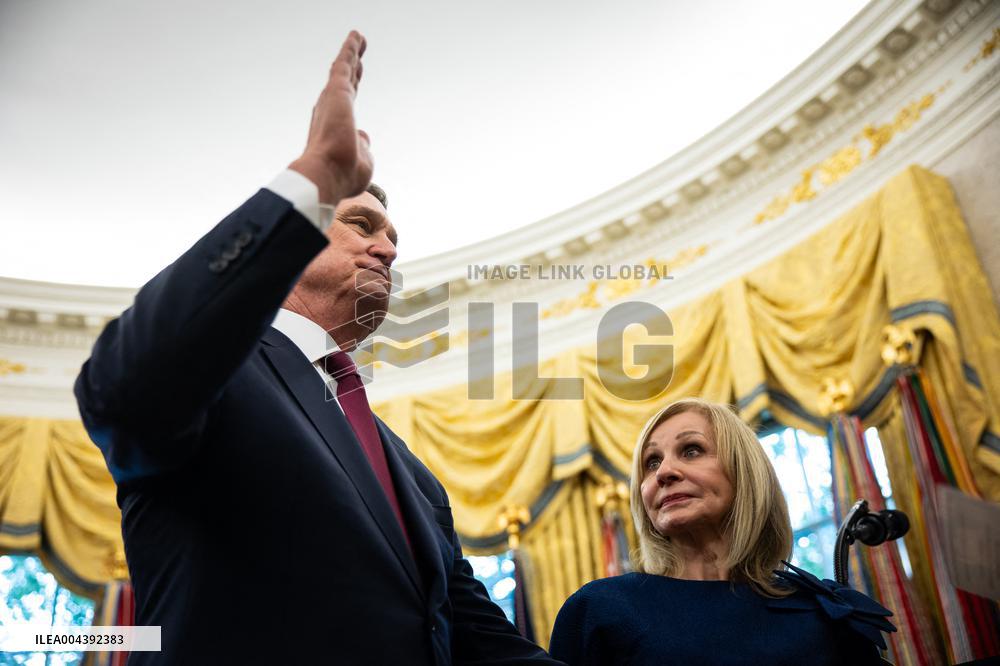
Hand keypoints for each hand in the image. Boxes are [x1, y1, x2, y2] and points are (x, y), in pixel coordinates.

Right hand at [290, 30, 372, 203]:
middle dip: (352, 65)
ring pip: (344, 70)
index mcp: (335, 127)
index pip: (348, 102)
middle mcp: (330, 110)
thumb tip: (364, 136)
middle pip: (345, 82)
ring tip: (358, 37)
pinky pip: (344, 64)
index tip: (357, 75)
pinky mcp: (336, 92)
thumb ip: (363, 147)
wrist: (328, 175)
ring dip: (351, 52)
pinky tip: (356, 37)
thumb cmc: (343, 176)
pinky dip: (350, 50)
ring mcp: (332, 100)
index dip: (354, 86)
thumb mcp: (362, 161)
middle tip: (358, 48)